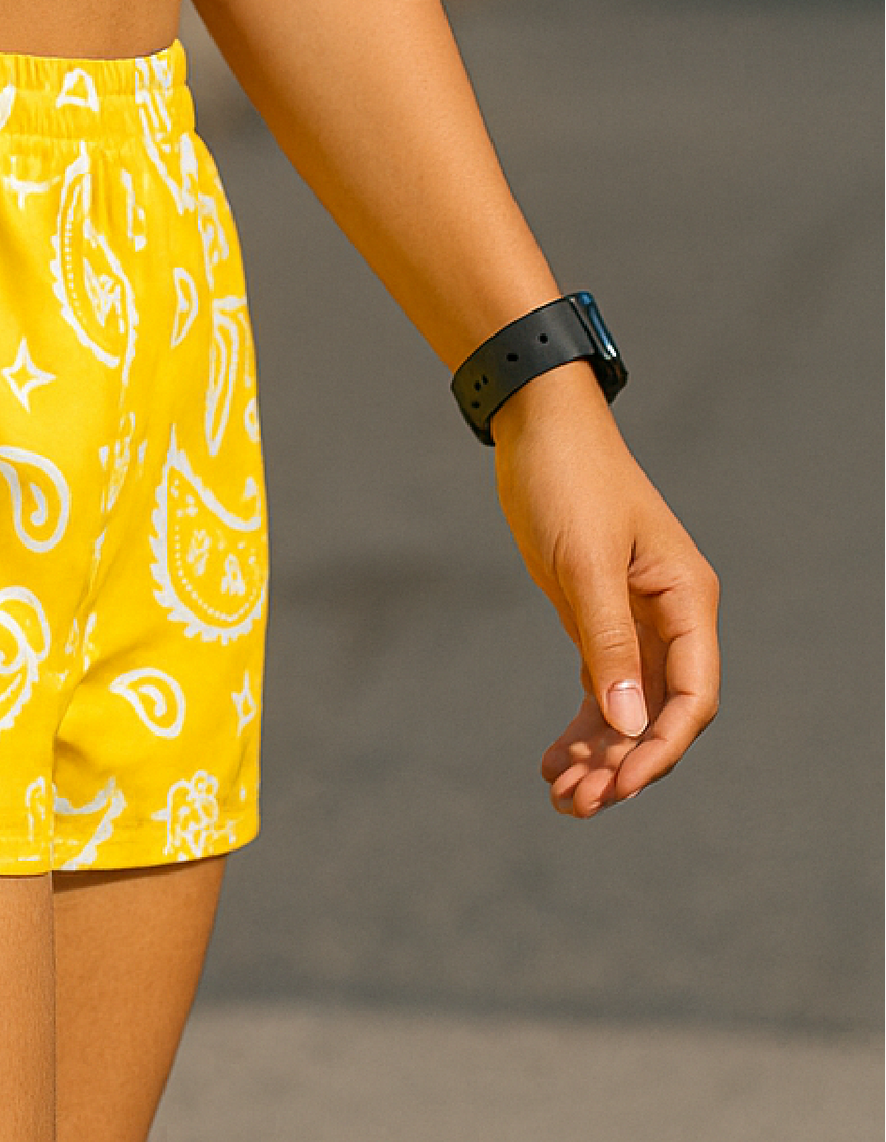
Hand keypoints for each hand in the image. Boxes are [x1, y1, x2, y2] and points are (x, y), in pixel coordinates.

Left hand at [489, 364, 719, 818]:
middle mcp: (670, 618)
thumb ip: (606, 641)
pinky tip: (554, 762)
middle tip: (576, 802)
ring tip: (560, 795)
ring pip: (629, 711)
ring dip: (601, 757)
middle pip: (660, 715)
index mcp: (686, 601)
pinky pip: (600, 691)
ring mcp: (635, 623)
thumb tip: (628, 723)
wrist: (536, 426)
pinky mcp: (598, 622)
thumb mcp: (585, 560)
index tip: (619, 785)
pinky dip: (582, 729)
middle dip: (624, 764)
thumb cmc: (569, 478)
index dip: (661, 748)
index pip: (693, 697)